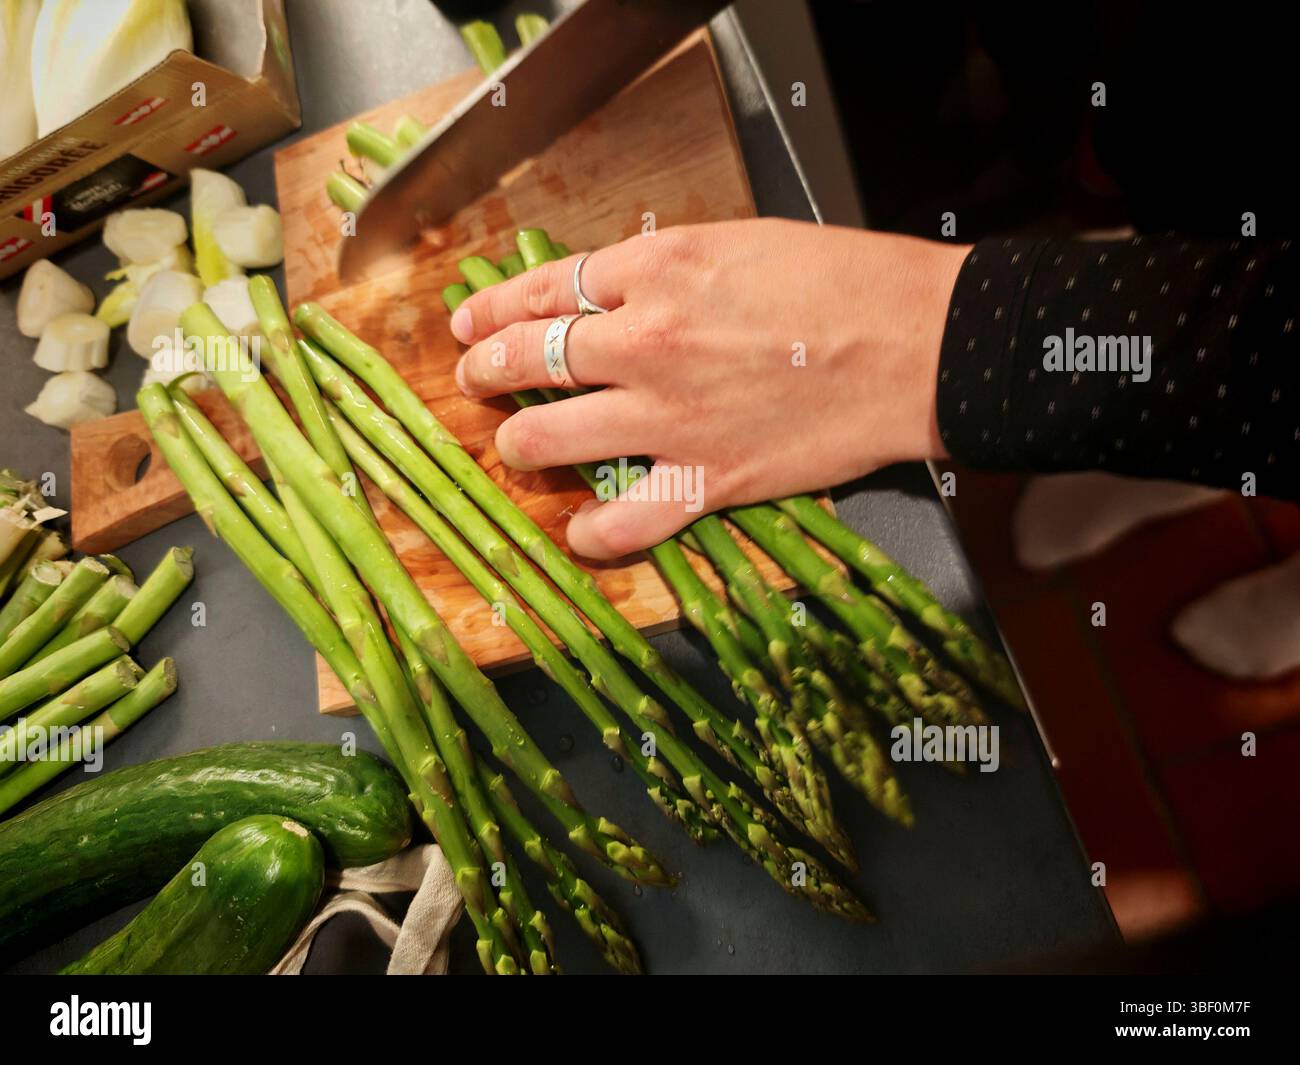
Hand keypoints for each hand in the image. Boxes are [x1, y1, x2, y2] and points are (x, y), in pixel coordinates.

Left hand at [450, 219, 967, 558]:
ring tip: (516, 444)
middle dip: (487, 372)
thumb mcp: (742, 243)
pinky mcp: (708, 478)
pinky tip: (578, 529)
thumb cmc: (848, 283)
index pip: (544, 288)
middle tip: (476, 379)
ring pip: (549, 438)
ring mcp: (671, 415)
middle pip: (529, 359)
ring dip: (518, 443)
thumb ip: (665, 270)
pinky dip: (590, 532)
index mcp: (657, 268)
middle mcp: (647, 340)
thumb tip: (613, 295)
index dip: (494, 308)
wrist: (921, 345)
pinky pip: (622, 519)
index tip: (471, 321)